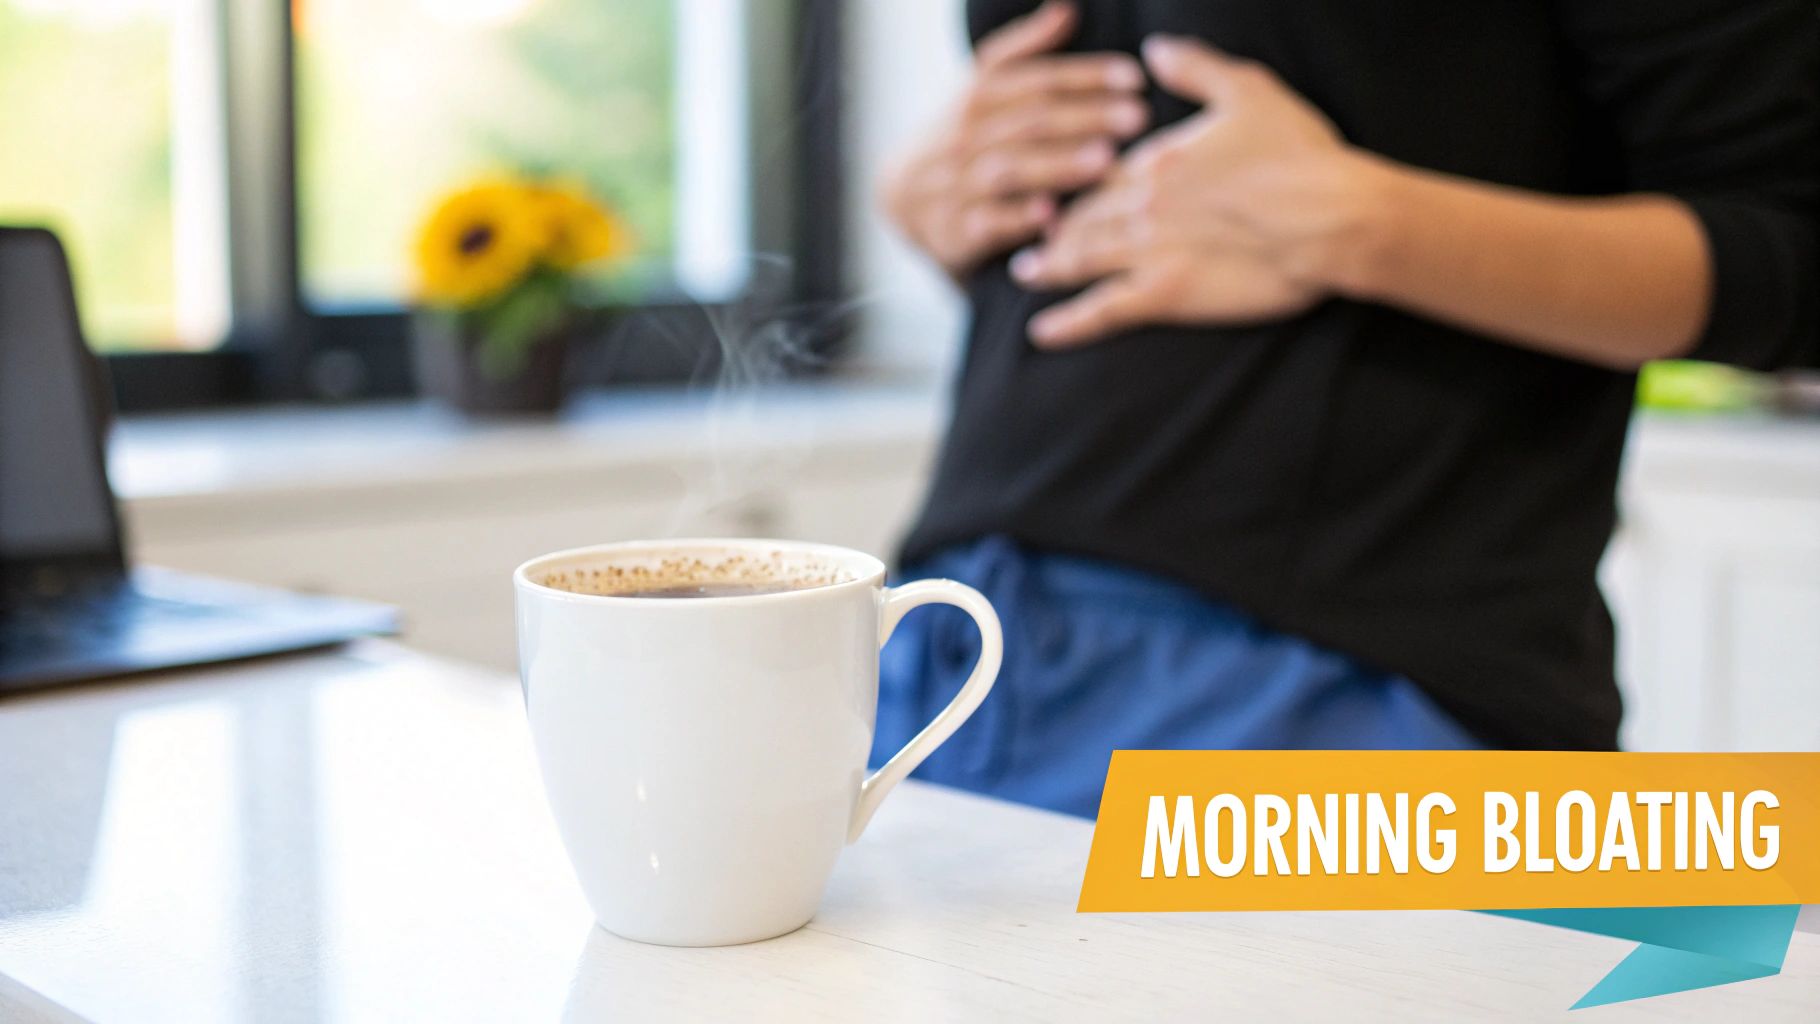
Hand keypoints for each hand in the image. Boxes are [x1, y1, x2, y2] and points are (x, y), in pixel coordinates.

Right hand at [879, 1, 1149, 279]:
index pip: (1036, 80)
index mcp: (977, 96)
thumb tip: (1067, 10)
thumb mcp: (981, 88)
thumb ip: (1023, 51)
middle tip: (1137, 118)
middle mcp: (966, 135)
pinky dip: (1018, 219)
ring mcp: (958, 182)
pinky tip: (1053, 215)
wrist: (901, 195)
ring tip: (1106, 161)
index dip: (1085, 76)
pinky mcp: (955, 229)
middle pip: (1030, 122)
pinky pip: (987, 223)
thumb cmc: (962, 136)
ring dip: (1059, 165)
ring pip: (1011, 169)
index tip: (1134, 77)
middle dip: (1086, 118)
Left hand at [1010, 35, 1386, 347]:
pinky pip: (1102, 310)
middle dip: (1052, 226)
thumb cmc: (1299, 154)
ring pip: (1080, 259)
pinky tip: (1040, 332)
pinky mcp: (1165, 293)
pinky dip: (1067, 322)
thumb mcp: (1248, 90)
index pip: (1097, 172)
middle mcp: (1140, 204)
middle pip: (1082, 216)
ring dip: (1048, 266)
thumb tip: (1154, 48)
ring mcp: (1147, 251)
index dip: (1073, 180)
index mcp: (1156, 159)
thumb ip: (1195, 68)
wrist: (1329, 218)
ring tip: (1026, 273)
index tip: (1056, 187)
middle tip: (1029, 235)